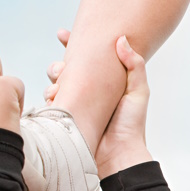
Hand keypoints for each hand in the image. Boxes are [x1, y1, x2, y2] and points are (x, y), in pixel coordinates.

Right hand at [45, 31, 151, 177]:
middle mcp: (88, 93)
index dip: (73, 44)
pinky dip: (51, 99)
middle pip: (65, 70)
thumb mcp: (139, 91)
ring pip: (55, 85)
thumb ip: (134, 64)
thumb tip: (121, 38)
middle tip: (61, 70)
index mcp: (105, 83)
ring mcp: (76, 106)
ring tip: (59, 87)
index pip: (87, 58)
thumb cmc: (132, 125)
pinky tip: (54, 99)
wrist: (119, 156)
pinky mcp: (66, 119)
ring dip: (53, 82)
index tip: (61, 34)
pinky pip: (51, 104)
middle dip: (58, 66)